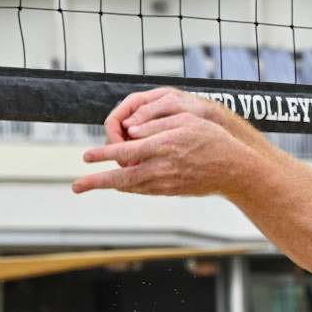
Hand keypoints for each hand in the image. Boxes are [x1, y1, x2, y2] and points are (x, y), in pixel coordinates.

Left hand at [72, 88, 247, 200]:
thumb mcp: (186, 120)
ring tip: (93, 184)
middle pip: (121, 178)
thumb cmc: (212, 140)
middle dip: (96, 183)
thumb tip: (129, 132)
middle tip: (76, 186)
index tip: (86, 156)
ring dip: (110, 186)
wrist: (235, 170)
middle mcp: (162, 169)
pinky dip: (129, 187)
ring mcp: (166, 184)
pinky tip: (121, 185)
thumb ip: (155, 125)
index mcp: (163, 147)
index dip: (103, 154)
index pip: (125, 152)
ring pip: (130, 187)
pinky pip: (143, 191)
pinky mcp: (171, 191)